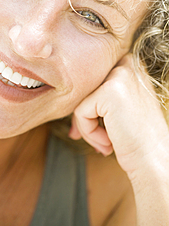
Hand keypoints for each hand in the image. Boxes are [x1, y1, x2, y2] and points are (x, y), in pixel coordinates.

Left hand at [69, 54, 168, 174]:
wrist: (155, 160)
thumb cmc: (137, 139)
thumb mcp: (119, 108)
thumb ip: (99, 96)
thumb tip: (69, 97)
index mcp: (130, 66)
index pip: (92, 82)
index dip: (90, 108)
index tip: (98, 130)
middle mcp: (127, 65)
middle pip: (84, 90)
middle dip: (85, 118)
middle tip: (99, 141)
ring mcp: (119, 75)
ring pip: (80, 101)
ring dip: (87, 128)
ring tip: (107, 143)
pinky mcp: (110, 91)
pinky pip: (80, 112)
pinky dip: (89, 132)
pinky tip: (109, 142)